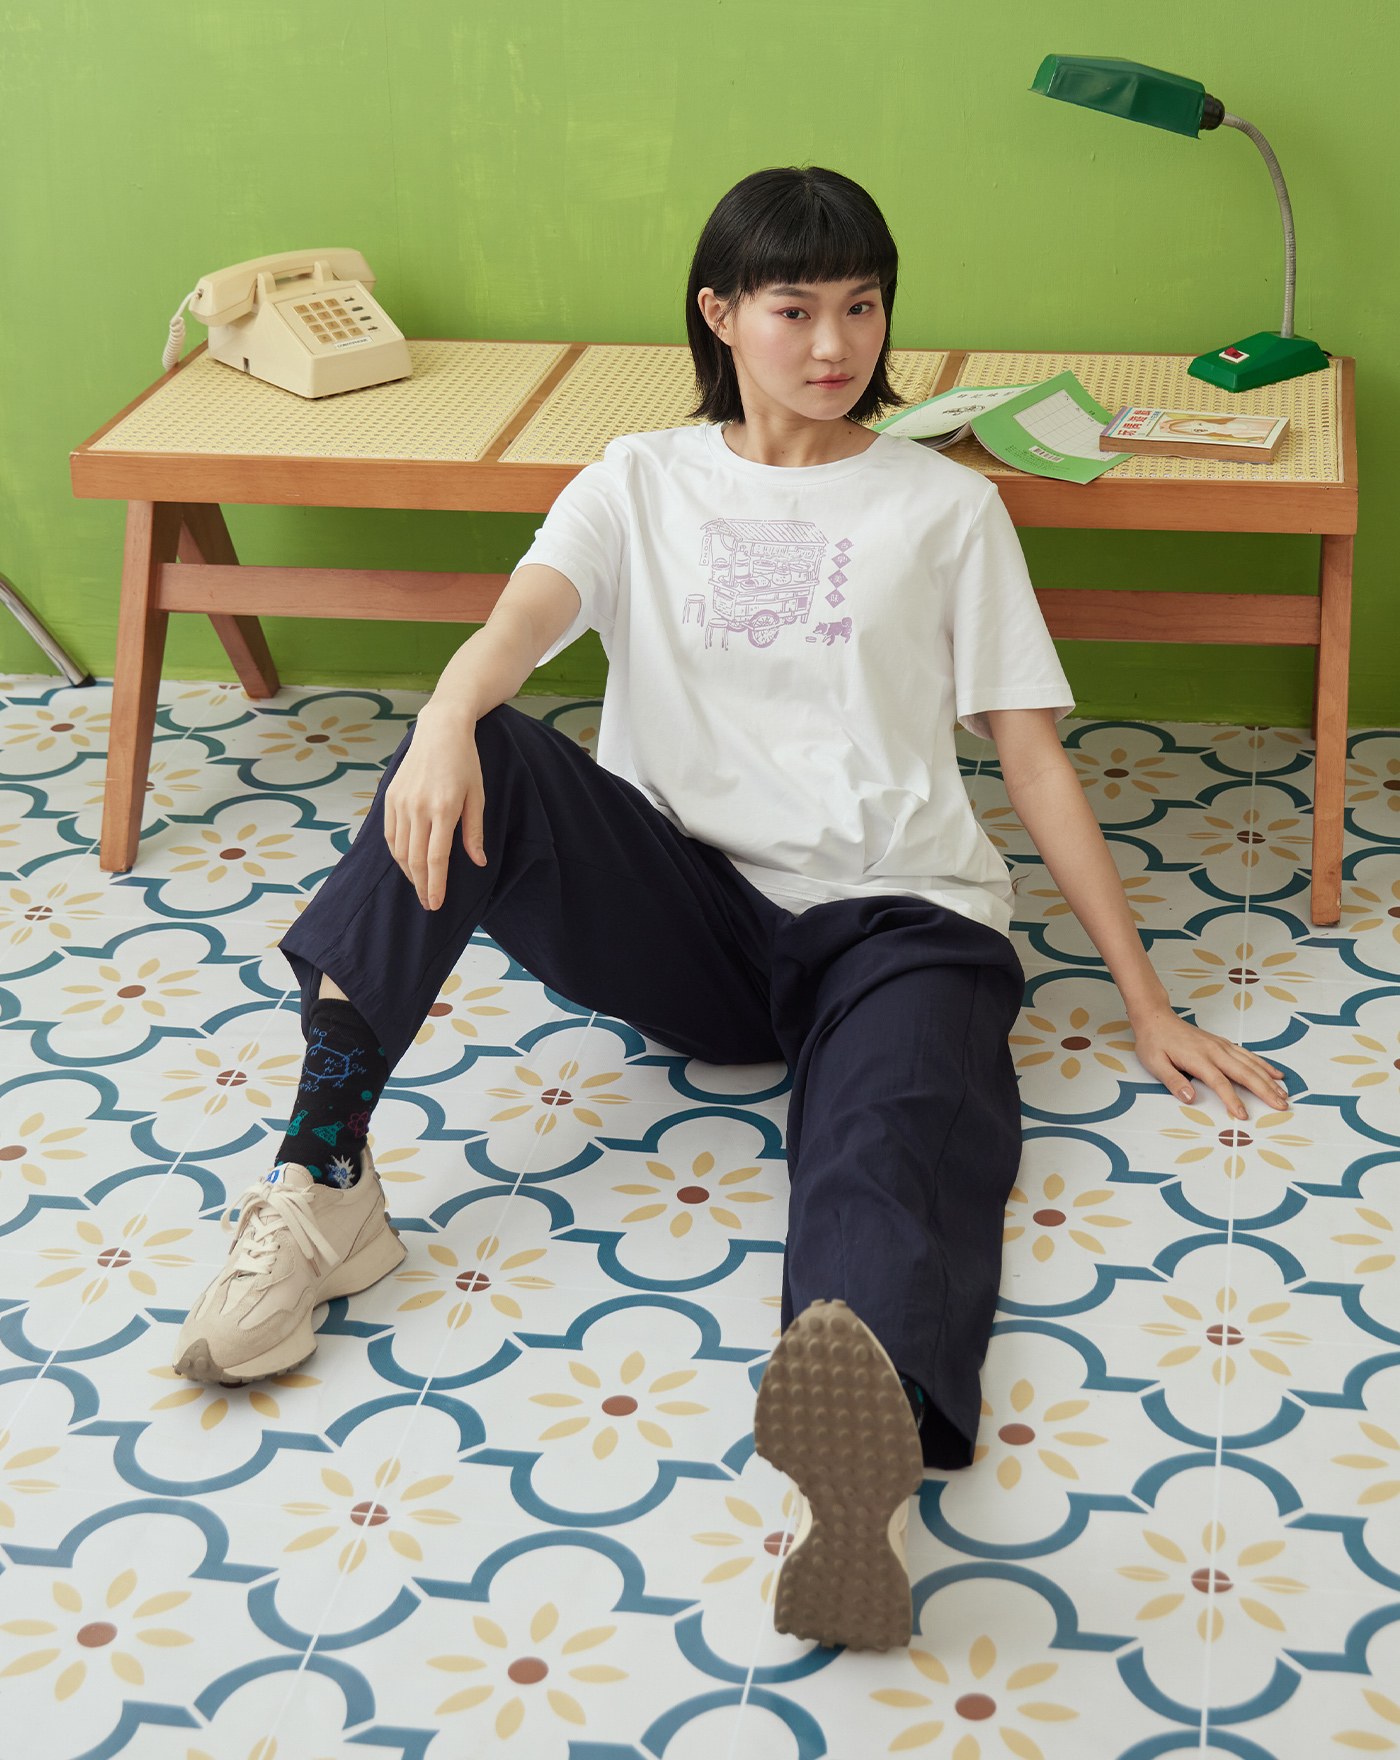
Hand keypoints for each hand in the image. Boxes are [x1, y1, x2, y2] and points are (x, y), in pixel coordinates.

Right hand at [383, 706, 487, 910]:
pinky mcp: (390, 797)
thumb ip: (474, 831)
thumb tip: (478, 862)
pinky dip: (397, 853)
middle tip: (428, 903)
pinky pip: (390, 834)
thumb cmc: (465, 763)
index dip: (436, 884)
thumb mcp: (477, 795)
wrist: (439, 731)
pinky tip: (406, 863)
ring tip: (420, 885)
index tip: (436, 903)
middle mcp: (418, 807)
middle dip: (421, 885)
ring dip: (408, 872)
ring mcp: (401, 802)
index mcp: (443, 808)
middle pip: (414, 859)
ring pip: (399, 850)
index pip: (436, 858)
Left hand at [1130, 1003, 1288, 1120]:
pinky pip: (1248, 1055)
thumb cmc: (1154, 1042)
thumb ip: (1173, 1081)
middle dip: (1265, 1090)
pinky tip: (1275, 1074)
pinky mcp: (1223, 1044)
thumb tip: (1190, 1098)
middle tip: (1281, 1106)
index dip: (1232, 1100)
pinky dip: (1264, 1065)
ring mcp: (1221, 1046)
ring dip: (1269, 1079)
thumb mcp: (1155, 1064)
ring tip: (1284, 1094)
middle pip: (1245, 1073)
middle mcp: (1215, 1051)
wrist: (1156, 1017)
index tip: (1243, 1115)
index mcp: (1198, 1058)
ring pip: (1251, 1064)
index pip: (1220, 1082)